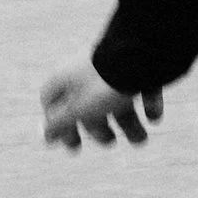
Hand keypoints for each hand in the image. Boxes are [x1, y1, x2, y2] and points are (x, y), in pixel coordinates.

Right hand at [40, 65, 162, 150]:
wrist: (142, 52)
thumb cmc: (103, 84)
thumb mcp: (76, 109)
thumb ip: (59, 123)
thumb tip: (44, 136)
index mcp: (66, 76)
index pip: (51, 102)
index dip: (60, 126)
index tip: (75, 145)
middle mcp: (88, 69)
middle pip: (88, 104)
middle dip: (100, 128)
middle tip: (111, 141)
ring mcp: (113, 65)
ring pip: (116, 98)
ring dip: (129, 123)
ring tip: (141, 139)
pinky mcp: (138, 63)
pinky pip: (140, 85)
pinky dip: (148, 102)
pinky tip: (153, 116)